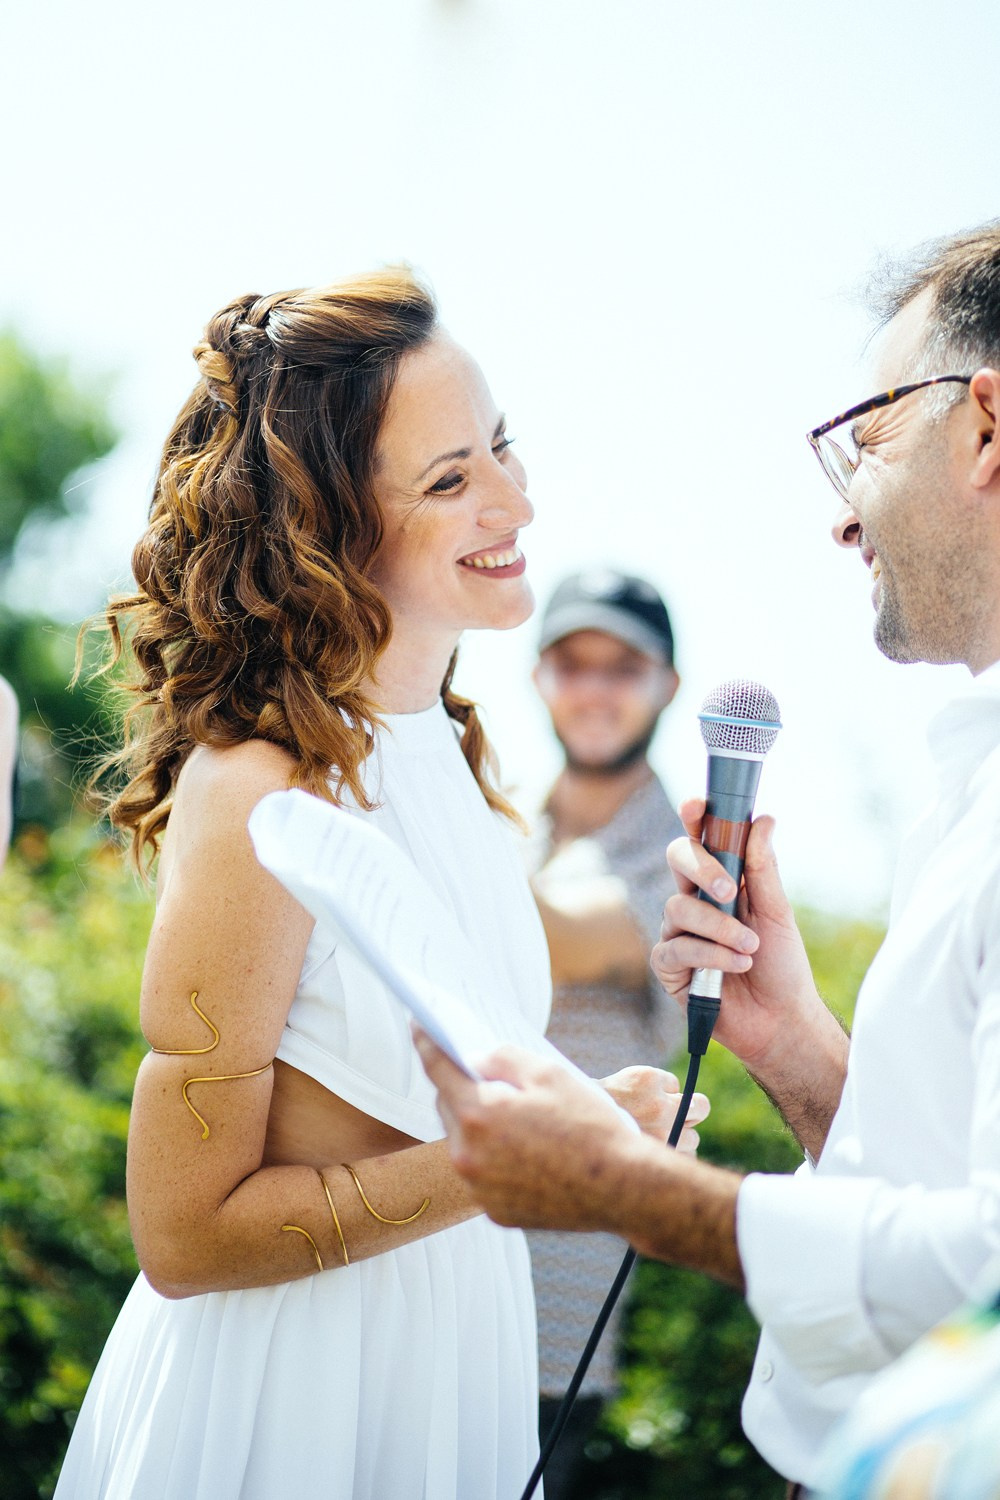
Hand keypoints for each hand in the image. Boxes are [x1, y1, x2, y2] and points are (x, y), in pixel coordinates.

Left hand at [414, 1032, 745, 1286]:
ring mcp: (480, 1189)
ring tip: (506, 1111)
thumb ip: (501, 1058)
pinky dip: (493, 1157)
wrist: (625, 1188)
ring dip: (477, 1125)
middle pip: (448, 1108)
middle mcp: (469, 1157)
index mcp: (478, 1115)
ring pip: (464, 1144)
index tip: (418, 1025)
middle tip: (475, 1071)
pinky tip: (522, 1147)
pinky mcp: (496, 1213)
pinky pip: (483, 1174)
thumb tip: (474, 1059)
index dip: (427, 1043)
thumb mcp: (548, 1072)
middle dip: (460, 1087)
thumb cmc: (590, 1126)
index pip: (439, 1069)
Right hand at [652, 799, 824, 1079]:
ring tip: (749, 948)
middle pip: (678, 860)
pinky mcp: (670, 966)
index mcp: (721, 881)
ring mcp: (679, 931)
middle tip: (729, 890)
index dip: (694, 817)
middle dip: (701, 868)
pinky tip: (736, 966)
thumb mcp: (777, 912)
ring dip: (719, 928)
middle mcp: (695, 900)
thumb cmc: (782, 965)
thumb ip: (763, 868)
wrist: (782, 1020)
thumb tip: (763, 819)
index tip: (697, 804)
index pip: (701, 838)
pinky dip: (710, 955)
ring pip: (677, 907)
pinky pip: (675, 947)